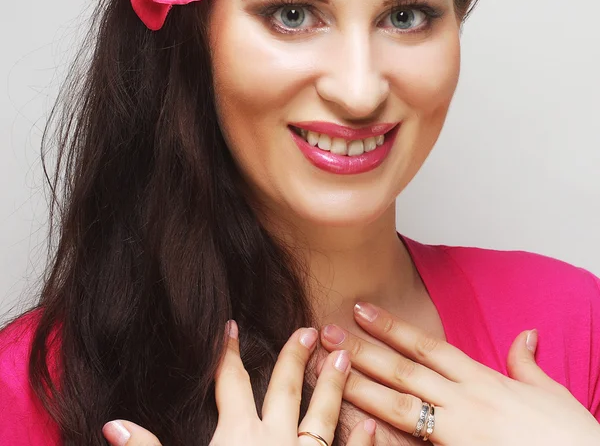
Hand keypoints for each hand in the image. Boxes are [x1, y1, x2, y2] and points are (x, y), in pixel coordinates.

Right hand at [102, 320, 377, 445]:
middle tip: (308, 330)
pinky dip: (362, 440)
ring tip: (344, 353)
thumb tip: (113, 423)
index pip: (230, 384)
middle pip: (284, 388)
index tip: (230, 328)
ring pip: (323, 413)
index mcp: (237, 437)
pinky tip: (372, 423)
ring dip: (334, 383)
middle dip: (294, 357)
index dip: (227, 355)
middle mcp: (274, 441)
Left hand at [319, 302, 599, 445]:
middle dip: (362, 350)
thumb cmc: (571, 438)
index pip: (426, 345)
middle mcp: (464, 402)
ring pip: (398, 406)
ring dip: (359, 387)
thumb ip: (526, 364)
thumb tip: (526, 334)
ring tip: (328, 370)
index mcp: (482, 380)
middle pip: (402, 370)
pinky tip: (356, 426)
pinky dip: (382, 436)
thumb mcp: (550, 393)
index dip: (391, 326)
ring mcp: (459, 434)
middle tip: (326, 332)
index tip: (360, 309)